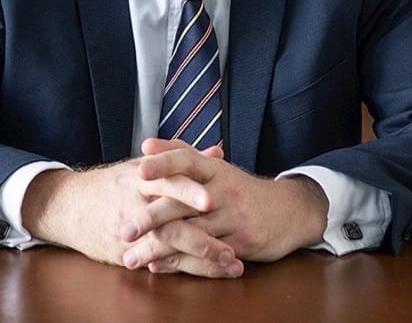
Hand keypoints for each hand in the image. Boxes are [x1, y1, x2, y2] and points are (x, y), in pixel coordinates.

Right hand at [21, 147, 241, 277]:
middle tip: (230, 250)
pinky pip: (156, 262)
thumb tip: (218, 152)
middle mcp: (136, 203)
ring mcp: (131, 230)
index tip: (212, 200)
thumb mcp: (144, 165)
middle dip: (201, 237)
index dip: (188, 190)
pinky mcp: (126, 252)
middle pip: (169, 220)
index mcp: (142, 177)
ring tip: (228, 264)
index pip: (166, 180)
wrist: (70, 206)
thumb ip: (183, 160)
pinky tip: (205, 273)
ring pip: (167, 248)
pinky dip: (181, 269)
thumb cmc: (114, 182)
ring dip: (200, 259)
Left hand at [120, 138, 327, 273]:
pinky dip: (180, 262)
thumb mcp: (215, 167)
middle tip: (123, 229)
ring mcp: (234, 218)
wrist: (288, 211)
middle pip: (184, 203)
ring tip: (130, 257)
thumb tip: (147, 145)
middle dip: (152, 217)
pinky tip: (158, 266)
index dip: (164, 163)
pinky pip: (206, 255)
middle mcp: (224, 191)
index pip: (188, 160)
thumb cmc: (239, 189)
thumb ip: (181, 154)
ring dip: (159, 248)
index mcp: (215, 169)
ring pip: (191, 234)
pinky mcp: (241, 244)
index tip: (138, 169)